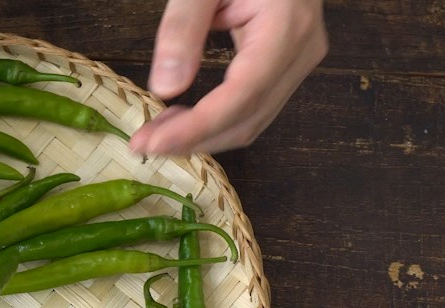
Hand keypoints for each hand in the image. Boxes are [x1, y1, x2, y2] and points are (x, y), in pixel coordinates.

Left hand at [129, 0, 326, 155]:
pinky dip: (216, 121)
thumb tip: (165, 87)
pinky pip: (253, 106)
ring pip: (252, 120)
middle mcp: (302, 50)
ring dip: (202, 136)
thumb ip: (183, 27)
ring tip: (156, 133)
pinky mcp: (288, 64)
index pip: (242, 95)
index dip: (196, 128)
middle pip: (248, 118)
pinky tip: (181, 119)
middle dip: (193, 140)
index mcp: (287, 26)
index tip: (152, 143)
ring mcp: (300, 59)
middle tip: (142, 144)